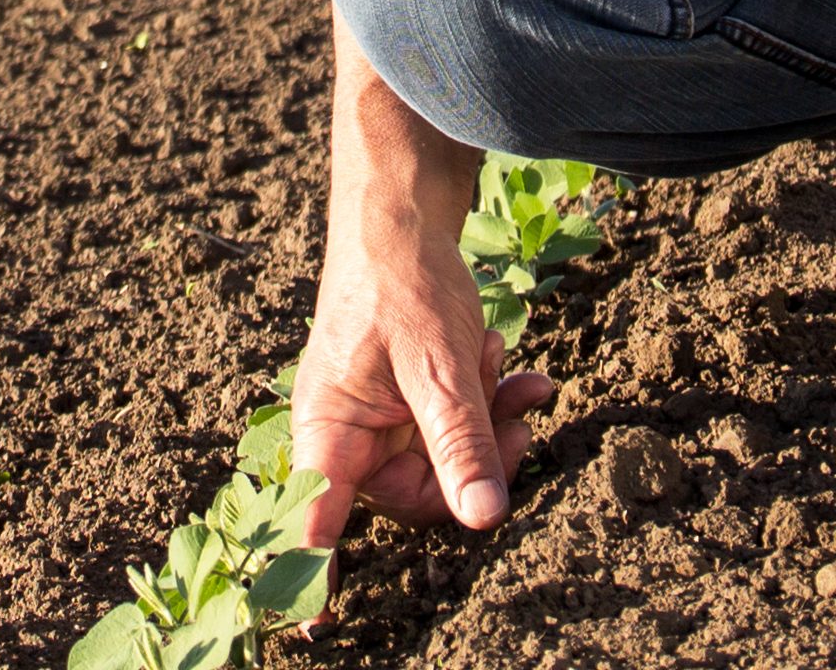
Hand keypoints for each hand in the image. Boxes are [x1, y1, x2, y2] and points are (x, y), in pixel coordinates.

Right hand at [290, 95, 550, 542]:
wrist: (404, 209)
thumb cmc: (401, 278)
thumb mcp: (441, 364)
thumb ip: (461, 443)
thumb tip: (484, 517)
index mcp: (329, 429)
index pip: (316, 521)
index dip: (317, 577)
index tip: (317, 627)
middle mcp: (346, 431)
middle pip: (416, 494)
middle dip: (475, 459)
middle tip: (519, 420)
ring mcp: (377, 414)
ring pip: (445, 457)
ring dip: (489, 421)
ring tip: (515, 376)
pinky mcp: (405, 395)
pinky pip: (453, 423)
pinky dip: (486, 398)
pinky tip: (511, 365)